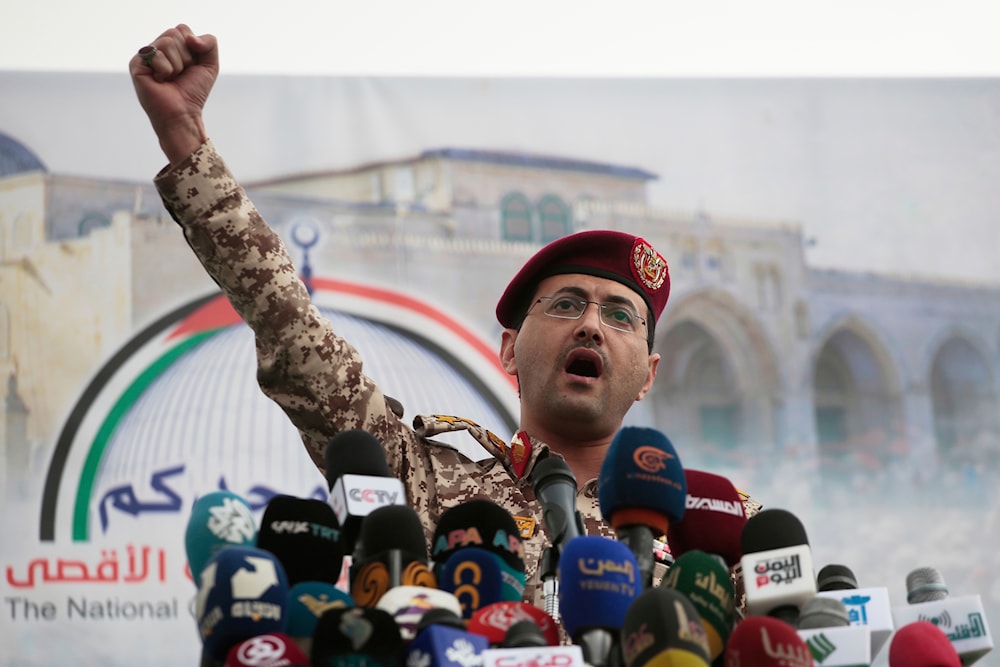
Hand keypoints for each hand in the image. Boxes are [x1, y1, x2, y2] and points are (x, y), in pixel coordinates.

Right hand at [129, 24, 218, 164]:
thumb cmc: (193, 91)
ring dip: (177, 65)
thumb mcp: (210, 65)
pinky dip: (166, 70)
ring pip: (167, 42)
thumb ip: (209, 42)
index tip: (190, 66)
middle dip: (185, 57)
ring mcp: (144, 55)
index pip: (182, 29)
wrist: (183, 114)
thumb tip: (190, 37)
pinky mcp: (136, 64)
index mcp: (170, 46)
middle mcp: (155, 48)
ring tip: (170, 78)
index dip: (193, 48)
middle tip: (180, 74)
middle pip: (174, 33)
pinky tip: (160, 81)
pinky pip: (157, 55)